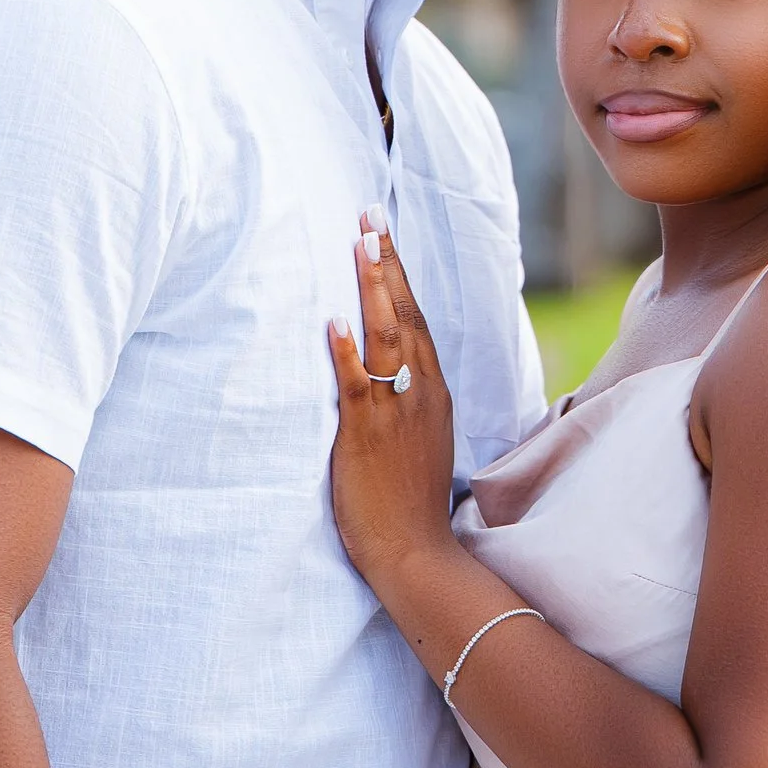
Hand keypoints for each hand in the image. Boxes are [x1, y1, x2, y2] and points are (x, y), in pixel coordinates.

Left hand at [329, 219, 457, 592]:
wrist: (416, 550)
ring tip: (360, 244)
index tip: (385, 237)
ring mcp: (395, 411)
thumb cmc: (413, 502)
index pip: (417, 320)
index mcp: (433, 392)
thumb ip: (409, 402)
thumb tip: (389, 373)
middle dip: (387, 263)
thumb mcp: (422, 440)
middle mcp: (419, 393)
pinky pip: (357, 384)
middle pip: (405, 314)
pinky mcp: (367, 434)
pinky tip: (334, 320)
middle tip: (371, 217)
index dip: (399, 276)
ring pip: (386, 335)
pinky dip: (346, 351)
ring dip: (371, 287)